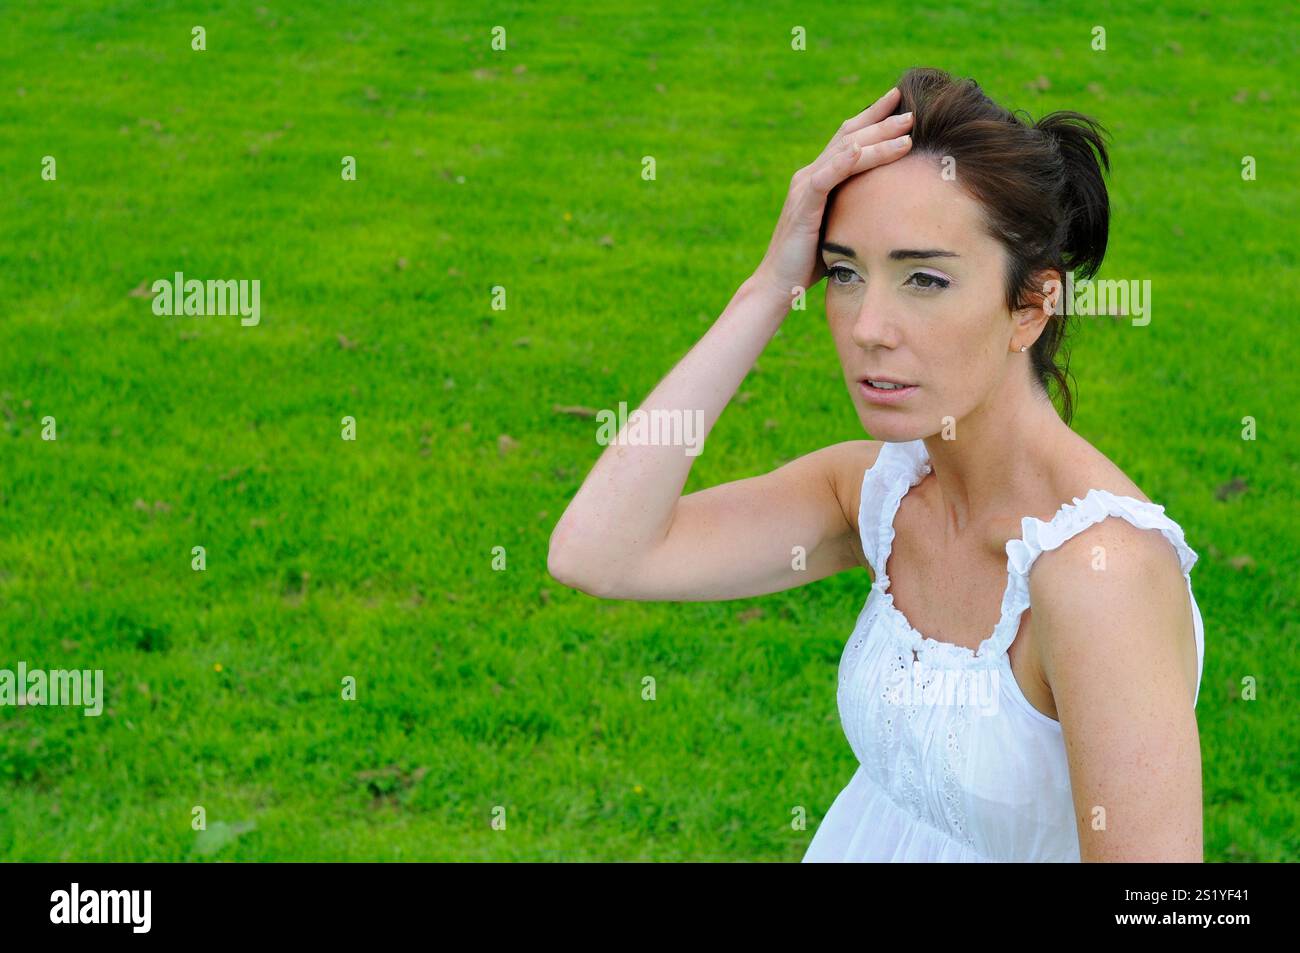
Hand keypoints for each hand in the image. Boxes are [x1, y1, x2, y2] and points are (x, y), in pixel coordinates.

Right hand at [753, 86, 914, 301]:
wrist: (778, 283)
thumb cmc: (810, 262)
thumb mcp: (841, 227)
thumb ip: (857, 210)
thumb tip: (892, 210)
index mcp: (819, 178)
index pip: (849, 140)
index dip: (873, 120)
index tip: (900, 104)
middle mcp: (810, 175)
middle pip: (849, 137)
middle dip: (881, 122)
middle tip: (911, 111)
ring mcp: (804, 188)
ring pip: (844, 153)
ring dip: (876, 140)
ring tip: (905, 130)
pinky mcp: (803, 205)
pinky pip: (825, 178)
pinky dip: (842, 162)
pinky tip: (859, 150)